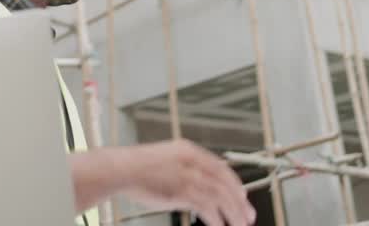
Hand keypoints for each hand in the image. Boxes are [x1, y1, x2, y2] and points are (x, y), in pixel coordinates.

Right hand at [118, 139, 253, 225]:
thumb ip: (183, 171)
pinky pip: (207, 208)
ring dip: (233, 213)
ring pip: (221, 196)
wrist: (119, 169)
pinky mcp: (182, 191)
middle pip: (225, 182)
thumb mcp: (165, 161)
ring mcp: (188, 175)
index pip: (221, 167)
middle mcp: (192, 161)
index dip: (235, 183)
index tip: (242, 197)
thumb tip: (198, 188)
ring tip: (239, 225)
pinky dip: (216, 219)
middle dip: (240, 201)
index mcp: (188, 151)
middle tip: (248, 215)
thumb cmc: (137, 168)